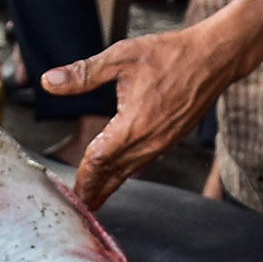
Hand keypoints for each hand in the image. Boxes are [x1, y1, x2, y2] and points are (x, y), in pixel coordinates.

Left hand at [45, 18, 244, 210]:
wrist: (214, 59)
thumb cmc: (170, 55)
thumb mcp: (121, 58)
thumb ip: (83, 74)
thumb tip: (48, 81)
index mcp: (133, 126)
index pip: (98, 161)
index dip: (82, 177)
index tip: (69, 193)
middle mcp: (149, 141)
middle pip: (113, 173)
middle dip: (93, 190)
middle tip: (77, 207)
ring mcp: (162, 142)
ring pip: (129, 170)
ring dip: (109, 184)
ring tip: (94, 198)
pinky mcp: (171, 138)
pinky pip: (143, 161)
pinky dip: (127, 171)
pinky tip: (120, 172)